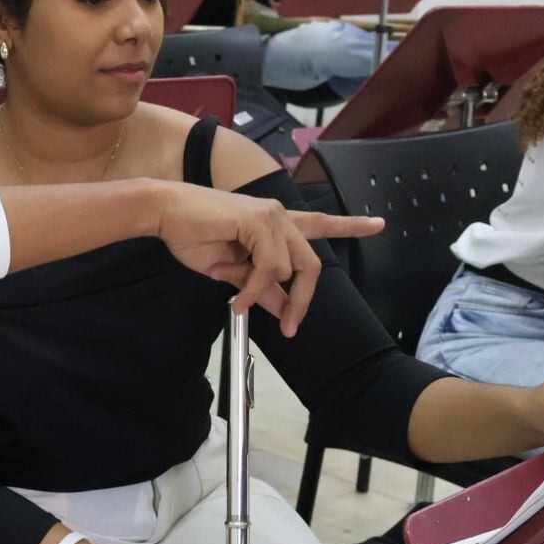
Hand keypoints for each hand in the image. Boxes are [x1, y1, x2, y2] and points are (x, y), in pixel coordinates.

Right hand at [152, 183, 384, 336]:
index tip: (378, 224)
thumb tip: (283, 308)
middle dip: (303, 301)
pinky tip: (235, 298)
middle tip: (288, 329)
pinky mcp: (259, 219)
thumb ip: (261, 286)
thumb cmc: (193, 236)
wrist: (164, 214)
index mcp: (275, 223)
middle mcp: (280, 214)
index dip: (351, 225)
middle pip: (312, 264)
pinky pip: (269, 267)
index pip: (320, 223)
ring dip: (262, 294)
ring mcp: (272, 214)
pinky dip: (252, 289)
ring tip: (237, 303)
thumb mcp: (233, 271)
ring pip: (289, 269)